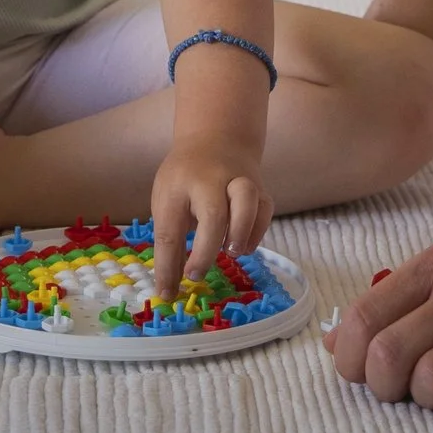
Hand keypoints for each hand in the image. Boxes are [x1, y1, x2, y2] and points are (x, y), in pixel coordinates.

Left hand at [149, 138, 271, 299]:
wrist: (215, 138)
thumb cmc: (184, 179)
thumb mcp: (167, 201)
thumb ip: (171, 240)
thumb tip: (170, 288)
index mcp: (176, 186)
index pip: (170, 230)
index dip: (167, 267)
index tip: (167, 293)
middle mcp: (208, 180)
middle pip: (213, 214)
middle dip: (206, 250)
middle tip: (196, 273)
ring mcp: (238, 180)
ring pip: (247, 200)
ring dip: (240, 232)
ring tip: (230, 251)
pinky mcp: (260, 187)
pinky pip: (265, 208)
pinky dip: (257, 231)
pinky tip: (244, 245)